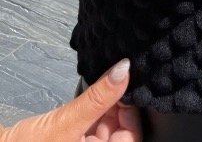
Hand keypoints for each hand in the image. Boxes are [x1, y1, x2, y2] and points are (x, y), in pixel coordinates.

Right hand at [0, 59, 142, 141]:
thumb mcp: (67, 122)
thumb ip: (98, 98)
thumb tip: (124, 70)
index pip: (131, 140)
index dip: (132, 116)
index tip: (126, 90)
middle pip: (122, 133)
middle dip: (120, 108)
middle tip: (115, 82)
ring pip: (110, 128)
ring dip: (109, 107)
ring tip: (104, 86)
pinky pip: (95, 127)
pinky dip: (97, 111)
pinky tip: (93, 97)